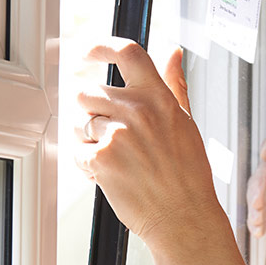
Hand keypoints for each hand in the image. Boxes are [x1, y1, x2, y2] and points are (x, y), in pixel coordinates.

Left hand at [74, 38, 219, 245]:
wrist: (184, 217)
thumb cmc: (188, 175)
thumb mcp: (186, 122)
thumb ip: (175, 84)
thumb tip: (173, 53)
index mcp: (159, 98)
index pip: (128, 53)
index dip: (101, 47)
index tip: (88, 55)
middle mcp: (138, 111)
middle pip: (87, 92)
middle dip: (91, 113)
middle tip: (109, 134)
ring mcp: (117, 134)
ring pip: (80, 124)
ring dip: (90, 141)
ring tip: (117, 160)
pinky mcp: (101, 159)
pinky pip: (77, 152)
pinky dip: (88, 165)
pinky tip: (112, 175)